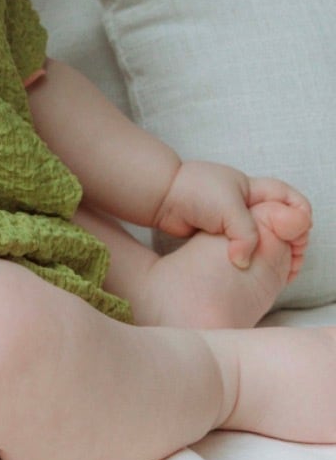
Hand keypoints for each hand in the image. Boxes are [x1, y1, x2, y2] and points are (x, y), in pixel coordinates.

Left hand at [153, 160, 312, 270]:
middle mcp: (247, 204)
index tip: (295, 237)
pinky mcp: (221, 235)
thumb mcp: (228, 209)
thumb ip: (246, 234)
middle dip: (289, 241)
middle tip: (291, 262)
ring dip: (270, 253)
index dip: (299, 219)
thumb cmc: (193, 192)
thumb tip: (244, 261)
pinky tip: (251, 270)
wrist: (160, 197)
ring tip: (276, 270)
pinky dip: (251, 259)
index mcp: (254, 189)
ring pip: (264, 238)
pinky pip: (244, 248)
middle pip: (281, 223)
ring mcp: (233, 220)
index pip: (291, 200)